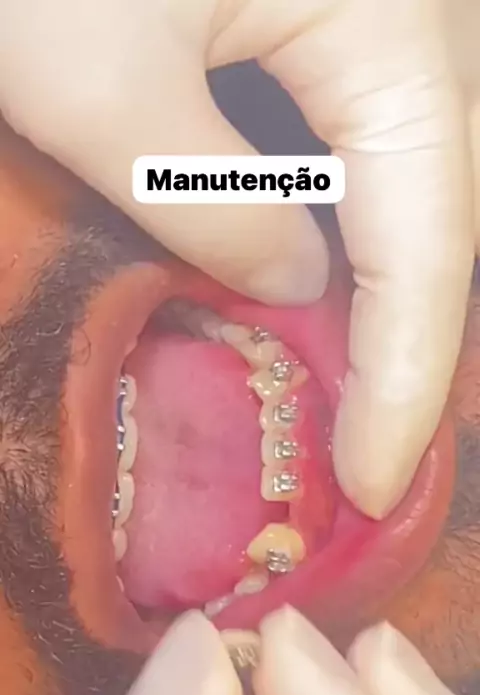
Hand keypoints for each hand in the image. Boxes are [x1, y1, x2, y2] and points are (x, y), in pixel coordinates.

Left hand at [0, 0, 475, 518]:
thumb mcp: (97, 83)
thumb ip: (212, 204)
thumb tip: (294, 279)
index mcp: (395, 22)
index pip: (427, 248)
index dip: (404, 383)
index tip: (378, 484)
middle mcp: (420, 13)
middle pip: (438, 219)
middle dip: (404, 352)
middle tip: (371, 457)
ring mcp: (382, 10)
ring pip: (407, 186)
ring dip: (378, 298)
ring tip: (350, 397)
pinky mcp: (330, 11)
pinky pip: (359, 145)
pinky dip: (342, 231)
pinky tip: (311, 287)